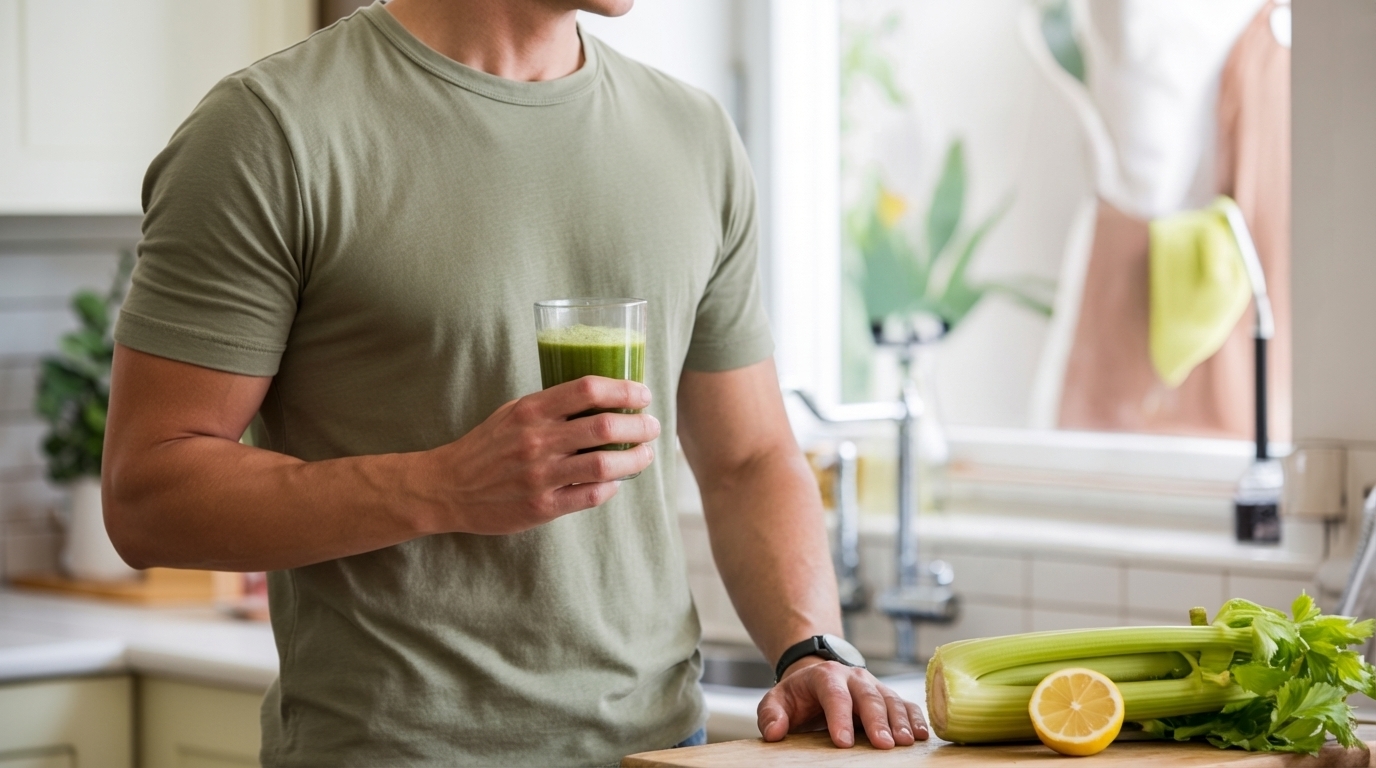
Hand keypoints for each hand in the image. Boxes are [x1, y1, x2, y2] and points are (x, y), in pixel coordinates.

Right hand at [424, 376, 659, 534]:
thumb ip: (551, 405)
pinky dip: (611, 487)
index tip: (643, 394)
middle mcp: (537, 440)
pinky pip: (590, 496)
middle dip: (639, 425)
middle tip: (652, 426)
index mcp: (531, 410)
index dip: (623, 389)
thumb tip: (601, 398)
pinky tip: (617, 481)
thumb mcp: (513, 412)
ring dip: (635, 459)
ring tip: (646, 454)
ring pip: (604, 464)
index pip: (588, 389)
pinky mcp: (542, 507)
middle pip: (604, 426)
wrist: (449, 488)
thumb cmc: (487, 446)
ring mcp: (540, 476)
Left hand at [757, 658, 928, 748]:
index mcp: (825, 676)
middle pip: (868, 697)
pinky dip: (915, 718)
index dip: (840, 718)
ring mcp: (873, 685)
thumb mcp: (777, 700)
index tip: (843, 742)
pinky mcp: (887, 695)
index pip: (834, 696)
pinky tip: (921, 735)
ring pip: (890, 699)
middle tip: (884, 745)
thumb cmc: (797, 695)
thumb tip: (774, 732)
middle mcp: (853, 677)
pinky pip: (905, 704)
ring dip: (900, 721)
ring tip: (905, 742)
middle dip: (877, 721)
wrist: (816, 675)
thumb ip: (771, 715)